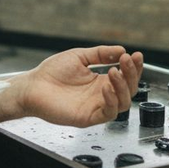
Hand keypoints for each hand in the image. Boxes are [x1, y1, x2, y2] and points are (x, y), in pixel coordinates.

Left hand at [16, 46, 142, 126]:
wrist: (32, 86)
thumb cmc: (51, 73)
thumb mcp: (79, 57)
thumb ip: (100, 54)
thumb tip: (121, 49)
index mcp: (99, 81)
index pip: (124, 76)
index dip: (133, 67)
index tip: (136, 55)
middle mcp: (101, 95)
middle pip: (128, 90)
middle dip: (131, 74)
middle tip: (126, 61)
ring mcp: (95, 107)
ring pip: (123, 103)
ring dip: (123, 87)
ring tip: (114, 71)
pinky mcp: (88, 117)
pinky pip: (108, 113)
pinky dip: (111, 100)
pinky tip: (106, 87)